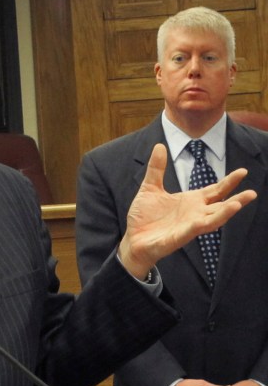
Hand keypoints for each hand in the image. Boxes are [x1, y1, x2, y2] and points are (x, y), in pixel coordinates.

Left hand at [118, 144, 255, 279]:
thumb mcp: (150, 188)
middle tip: (252, 193)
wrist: (133, 239)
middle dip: (236, 200)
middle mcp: (194, 213)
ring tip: (237, 204)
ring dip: (224, 213)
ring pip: (212, 220)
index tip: (242, 172)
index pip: (215, 190)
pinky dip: (202, 225)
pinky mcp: (179, 237)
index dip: (228, 182)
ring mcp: (188, 226)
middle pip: (220, 205)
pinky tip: (211, 221)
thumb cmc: (144, 216)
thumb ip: (156, 169)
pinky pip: (193, 231)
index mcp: (191, 201)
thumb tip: (159, 146)